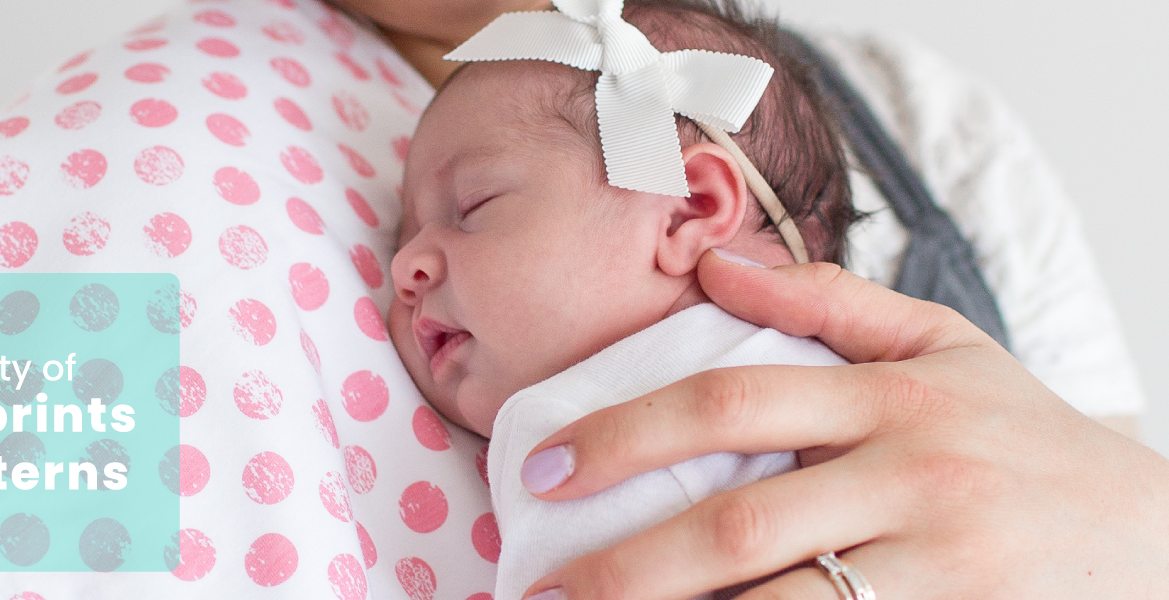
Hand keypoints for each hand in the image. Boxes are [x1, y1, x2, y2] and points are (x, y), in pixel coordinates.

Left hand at [521, 251, 1168, 598]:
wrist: (1159, 535)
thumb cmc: (1027, 438)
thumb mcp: (948, 347)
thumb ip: (830, 302)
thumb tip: (713, 261)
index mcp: (894, 394)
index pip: (732, 400)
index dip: (626, 433)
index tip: (545, 466)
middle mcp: (915, 475)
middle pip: (741, 522)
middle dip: (627, 562)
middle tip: (542, 588)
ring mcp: (942, 562)